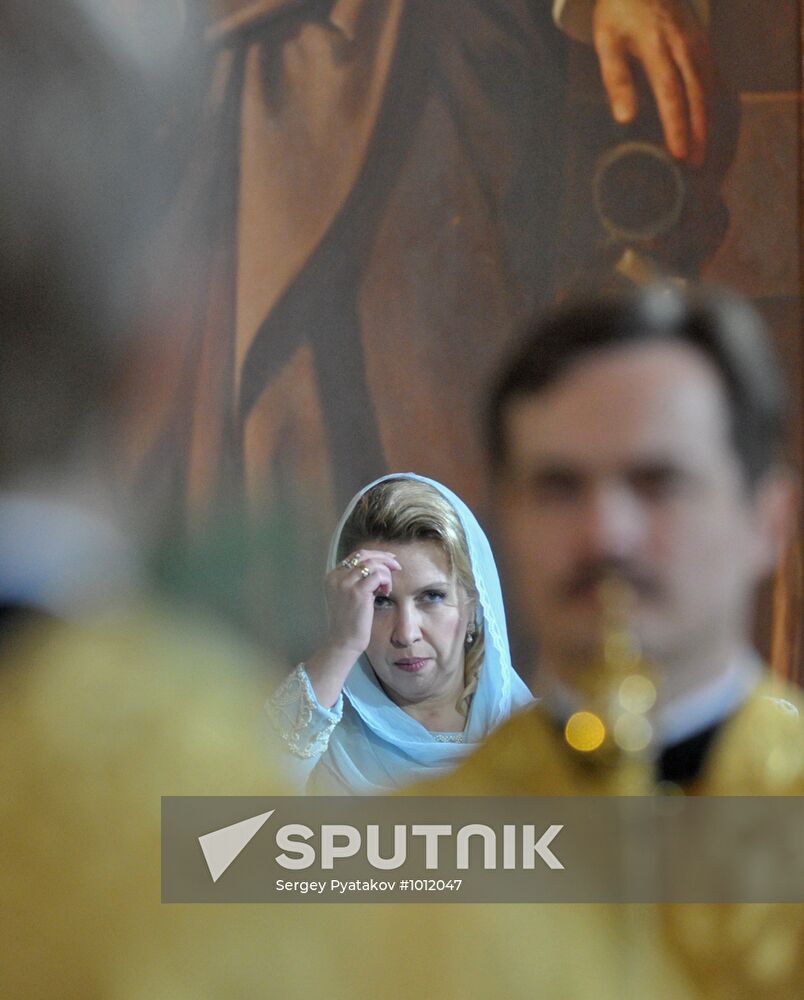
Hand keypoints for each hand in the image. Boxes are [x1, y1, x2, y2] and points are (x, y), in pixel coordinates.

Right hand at [305, 550, 399, 707]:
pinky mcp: (358, 592)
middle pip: (364, 555)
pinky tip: (385, 593)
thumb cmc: (349, 622)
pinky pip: (379, 575)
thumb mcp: (347, 596)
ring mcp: (346, 583)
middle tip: (396, 565)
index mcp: (332, 576)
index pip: (356, 556)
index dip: (375, 555)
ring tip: (387, 588)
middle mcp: (337, 576)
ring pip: (373, 564)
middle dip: (384, 557)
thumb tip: (378, 567)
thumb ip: (356, 581)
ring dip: (386, 572)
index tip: (389, 560)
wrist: (343, 642)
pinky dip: (386, 581)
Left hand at [592, 0, 711, 164]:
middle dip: (698, 130)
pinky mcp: (704, 43)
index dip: (676, 124)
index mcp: (656, 45)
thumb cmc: (620, 13)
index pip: (670, 92)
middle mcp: (683, 44)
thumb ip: (616, 78)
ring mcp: (698, 43)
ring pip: (708, 86)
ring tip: (703, 152)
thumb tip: (625, 118)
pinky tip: (711, 124)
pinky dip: (713, 102)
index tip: (678, 153)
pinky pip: (713, 76)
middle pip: (696, 93)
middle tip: (696, 163)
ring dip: (708, 120)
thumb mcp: (607, 42)